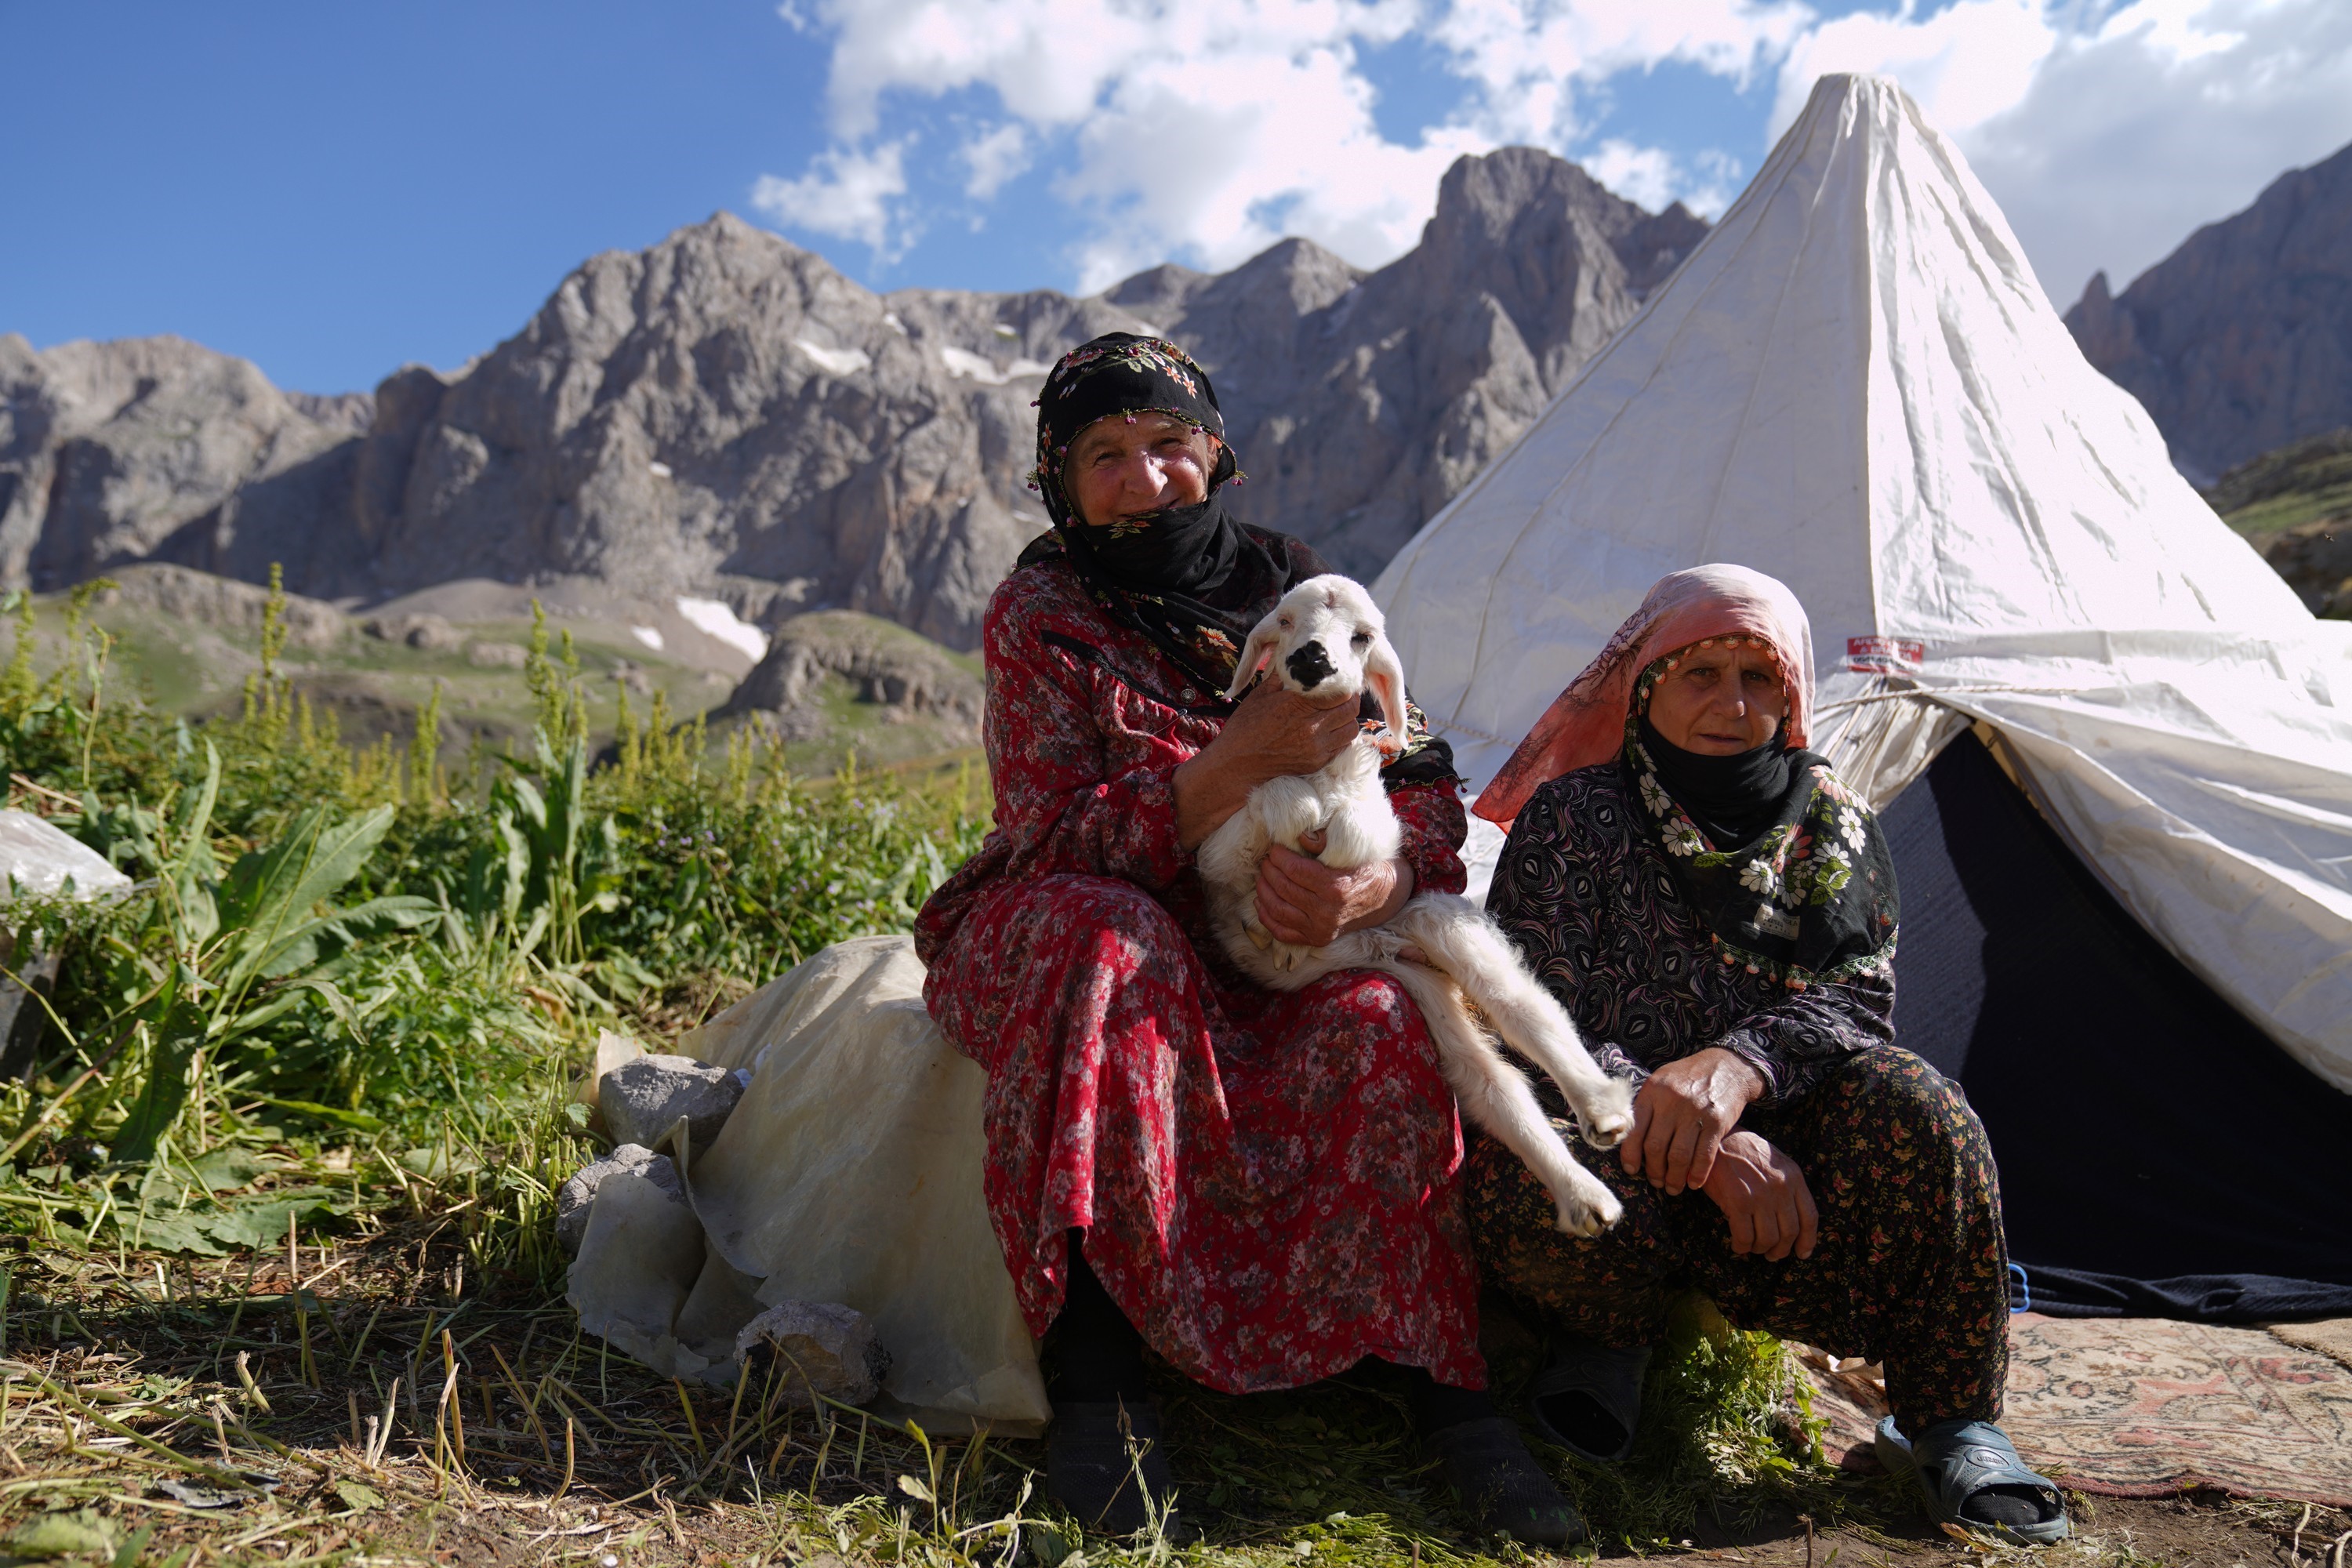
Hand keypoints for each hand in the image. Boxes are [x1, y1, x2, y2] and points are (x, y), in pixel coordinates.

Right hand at [1173, 677, 1361, 847]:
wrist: (1238, 764)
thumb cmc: (1246, 727)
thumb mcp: (1260, 695)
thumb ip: (1282, 677)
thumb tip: (1293, 658)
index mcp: (1297, 705)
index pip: (1339, 692)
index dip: (1343, 685)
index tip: (1339, 683)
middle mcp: (1311, 726)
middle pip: (1350, 709)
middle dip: (1350, 700)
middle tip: (1344, 697)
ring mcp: (1316, 747)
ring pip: (1351, 730)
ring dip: (1348, 720)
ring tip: (1338, 715)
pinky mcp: (1316, 762)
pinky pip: (1342, 747)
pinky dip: (1341, 737)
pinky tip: (1330, 731)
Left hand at [1255, 833, 1413, 944]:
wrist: (1385, 897)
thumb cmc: (1366, 869)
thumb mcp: (1351, 851)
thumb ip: (1324, 842)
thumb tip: (1300, 836)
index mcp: (1335, 887)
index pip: (1294, 870)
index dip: (1278, 857)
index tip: (1274, 849)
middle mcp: (1326, 911)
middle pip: (1283, 888)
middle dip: (1269, 870)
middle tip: (1266, 860)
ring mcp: (1320, 929)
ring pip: (1278, 910)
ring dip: (1263, 891)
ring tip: (1262, 877)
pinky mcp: (1316, 939)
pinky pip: (1282, 932)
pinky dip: (1266, 917)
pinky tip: (1262, 901)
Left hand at [1621, 1047, 1765, 1193]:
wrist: (1726, 1066)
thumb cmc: (1688, 1077)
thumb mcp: (1661, 1081)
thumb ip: (1645, 1105)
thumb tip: (1626, 1135)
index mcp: (1653, 1092)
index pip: (1635, 1129)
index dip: (1630, 1154)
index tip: (1631, 1170)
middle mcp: (1671, 1102)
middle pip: (1656, 1147)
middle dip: (1654, 1171)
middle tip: (1656, 1182)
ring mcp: (1695, 1112)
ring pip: (1679, 1155)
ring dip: (1675, 1178)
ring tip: (1673, 1188)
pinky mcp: (1717, 1121)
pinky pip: (1704, 1155)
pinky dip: (1698, 1173)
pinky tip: (1693, 1183)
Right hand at [1700, 1130, 1818, 1259]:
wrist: (1713, 1139)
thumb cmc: (1741, 1150)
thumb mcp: (1773, 1161)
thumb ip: (1785, 1185)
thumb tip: (1788, 1218)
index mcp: (1793, 1177)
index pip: (1809, 1216)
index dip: (1807, 1240)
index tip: (1802, 1253)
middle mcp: (1781, 1187)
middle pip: (1790, 1232)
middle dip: (1780, 1250)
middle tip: (1771, 1254)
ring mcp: (1760, 1195)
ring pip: (1768, 1239)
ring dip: (1760, 1249)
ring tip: (1751, 1246)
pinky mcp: (1738, 1202)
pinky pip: (1745, 1237)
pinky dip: (1741, 1246)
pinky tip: (1737, 1245)